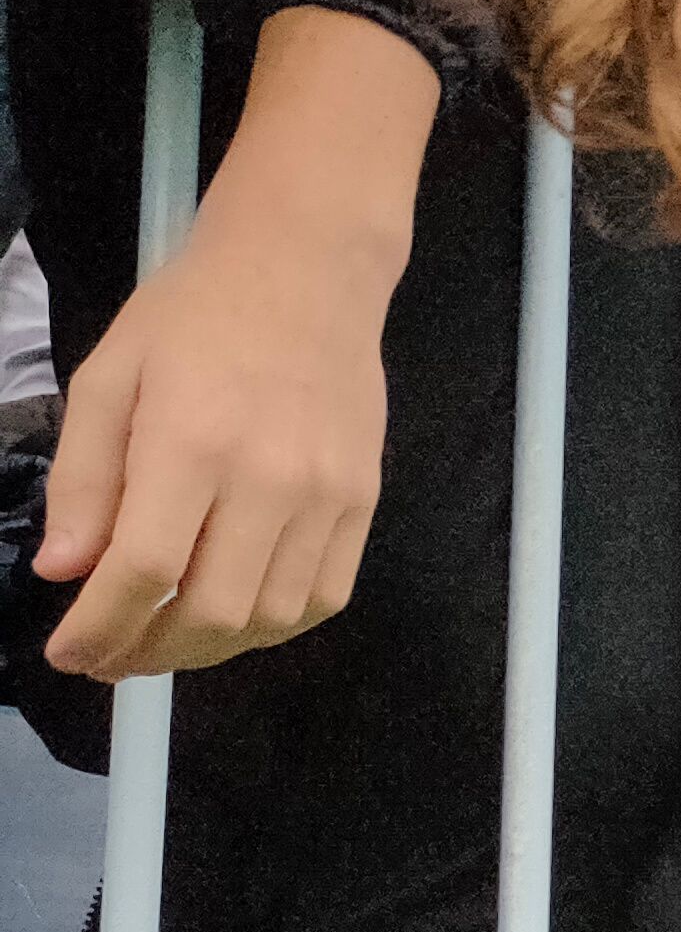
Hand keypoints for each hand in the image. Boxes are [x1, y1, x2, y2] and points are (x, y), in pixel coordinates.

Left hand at [42, 7, 425, 678]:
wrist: (306, 274)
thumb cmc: (192, 317)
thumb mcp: (108, 380)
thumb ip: (83, 480)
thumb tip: (66, 571)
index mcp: (191, 443)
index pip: (142, 571)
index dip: (99, 628)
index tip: (68, 653)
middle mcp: (268, 480)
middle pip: (211, 612)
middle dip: (149, 653)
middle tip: (111, 658)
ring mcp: (327, 496)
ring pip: (270, 619)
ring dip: (210, 649)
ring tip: (166, 641)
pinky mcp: (363, 501)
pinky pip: (322, 596)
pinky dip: (273, 626)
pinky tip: (233, 616)